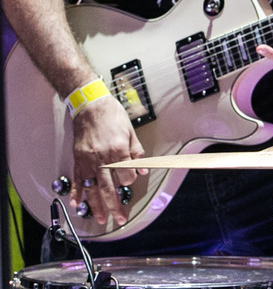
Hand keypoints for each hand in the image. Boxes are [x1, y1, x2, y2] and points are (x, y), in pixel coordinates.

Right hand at [70, 96, 145, 225]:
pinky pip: (77, 180)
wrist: (90, 106)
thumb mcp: (131, 132)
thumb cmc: (112, 116)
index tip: (131, 180)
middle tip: (118, 219)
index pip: (126, 175)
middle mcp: (102, 159)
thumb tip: (143, 170)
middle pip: (109, 187)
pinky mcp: (78, 160)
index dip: (130, 180)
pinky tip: (77, 205)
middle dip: (114, 205)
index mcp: (118, 151)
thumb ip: (136, 153)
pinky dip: (76, 193)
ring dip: (96, 205)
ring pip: (92, 188)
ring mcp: (88, 161)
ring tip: (100, 218)